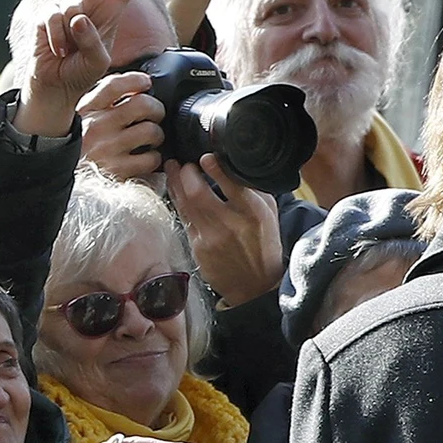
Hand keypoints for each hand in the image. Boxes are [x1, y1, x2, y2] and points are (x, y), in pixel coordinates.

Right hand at [13, 0, 160, 138]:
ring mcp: (68, 8)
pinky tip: (58, 50)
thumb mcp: (101, 61)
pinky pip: (56, 21)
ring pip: (72, 11)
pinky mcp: (48, 15)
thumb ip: (94, 40)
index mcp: (111, 11)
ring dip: (73, 38)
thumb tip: (77, 17)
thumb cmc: (84, 72)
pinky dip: (59, 40)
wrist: (58, 83)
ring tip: (71, 52)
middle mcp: (90, 4)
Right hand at [77, 71, 165, 179]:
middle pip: (142, 104)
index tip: (145, 83)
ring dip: (156, 135)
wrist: (54, 175)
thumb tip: (128, 88)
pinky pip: (151, 158)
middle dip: (155, 109)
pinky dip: (153, 158)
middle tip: (154, 116)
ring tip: (150, 139)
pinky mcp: (117, 170)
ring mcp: (108, 148)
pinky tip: (145, 158)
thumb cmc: (74, 146)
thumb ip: (98, 102)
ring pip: (151, 131)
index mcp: (86, 109)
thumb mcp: (77, 117)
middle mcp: (96, 126)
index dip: (136, 80)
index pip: (114, 85)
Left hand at [166, 154, 283, 307]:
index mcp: (254, 214)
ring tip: (172, 169)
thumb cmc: (263, 245)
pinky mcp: (197, 247)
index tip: (206, 158)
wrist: (256, 285)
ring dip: (175, 183)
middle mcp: (231, 224)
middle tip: (184, 164)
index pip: (232, 185)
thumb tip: (233, 166)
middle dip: (186, 173)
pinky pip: (183, 218)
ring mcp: (211, 237)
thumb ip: (254, 191)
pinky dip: (177, 201)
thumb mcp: (270, 215)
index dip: (215, 168)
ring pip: (185, 203)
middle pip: (198, 192)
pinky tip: (176, 191)